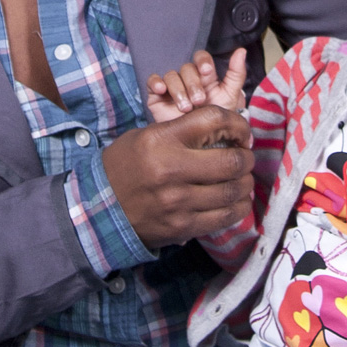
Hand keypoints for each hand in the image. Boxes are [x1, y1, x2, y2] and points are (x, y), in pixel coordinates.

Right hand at [102, 105, 253, 248]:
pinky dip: (239, 207)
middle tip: (246, 157)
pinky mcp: (182, 226)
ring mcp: (178, 201)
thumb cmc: (126, 166)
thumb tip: (226, 133)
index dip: (237, 123)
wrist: (99, 207)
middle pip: (230, 160)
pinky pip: (224, 217)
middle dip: (247, 158)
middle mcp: (172, 169)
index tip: (242, 131)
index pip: (213, 120)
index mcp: (162, 139)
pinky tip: (239, 200)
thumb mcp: (147, 136)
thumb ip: (184, 131)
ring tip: (244, 179)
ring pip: (232, 191)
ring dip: (246, 183)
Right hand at [146, 48, 247, 122]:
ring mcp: (172, 87)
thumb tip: (241, 51)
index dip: (202, 61)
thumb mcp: (229, 97)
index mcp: (205, 77)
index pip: (201, 58)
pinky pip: (152, 81)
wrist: (198, 147)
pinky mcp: (157, 96)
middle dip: (193, 84)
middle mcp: (188, 80)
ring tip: (185, 108)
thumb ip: (236, 74)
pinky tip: (162, 91)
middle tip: (199, 101)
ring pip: (171, 75)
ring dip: (178, 90)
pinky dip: (156, 82)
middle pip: (187, 68)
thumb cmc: (215, 122)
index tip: (207, 71)